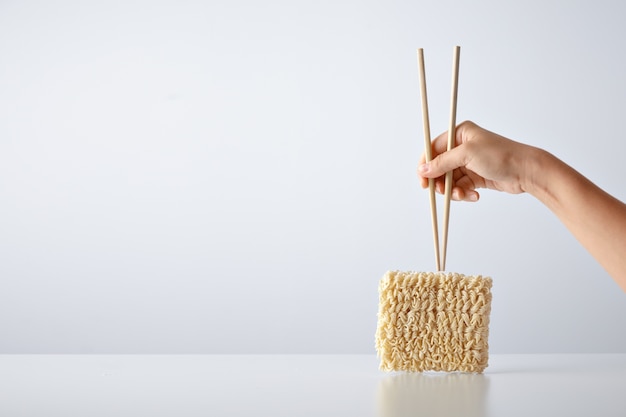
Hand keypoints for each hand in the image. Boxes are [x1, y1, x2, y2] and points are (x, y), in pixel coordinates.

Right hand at [417, 121, 538, 200]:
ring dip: (453, 191)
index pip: (433, 149)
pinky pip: (461, 187)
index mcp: (459, 134)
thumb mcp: (467, 155)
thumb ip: (442, 162)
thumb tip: (423, 169)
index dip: (425, 165)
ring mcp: (469, 163)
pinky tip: (474, 196)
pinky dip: (464, 194)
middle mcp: (462, 147)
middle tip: (442, 192)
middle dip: (440, 182)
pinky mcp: (475, 176)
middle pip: (439, 167)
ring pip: (449, 180)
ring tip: (462, 195)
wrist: (526, 171)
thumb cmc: (501, 156)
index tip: (423, 181)